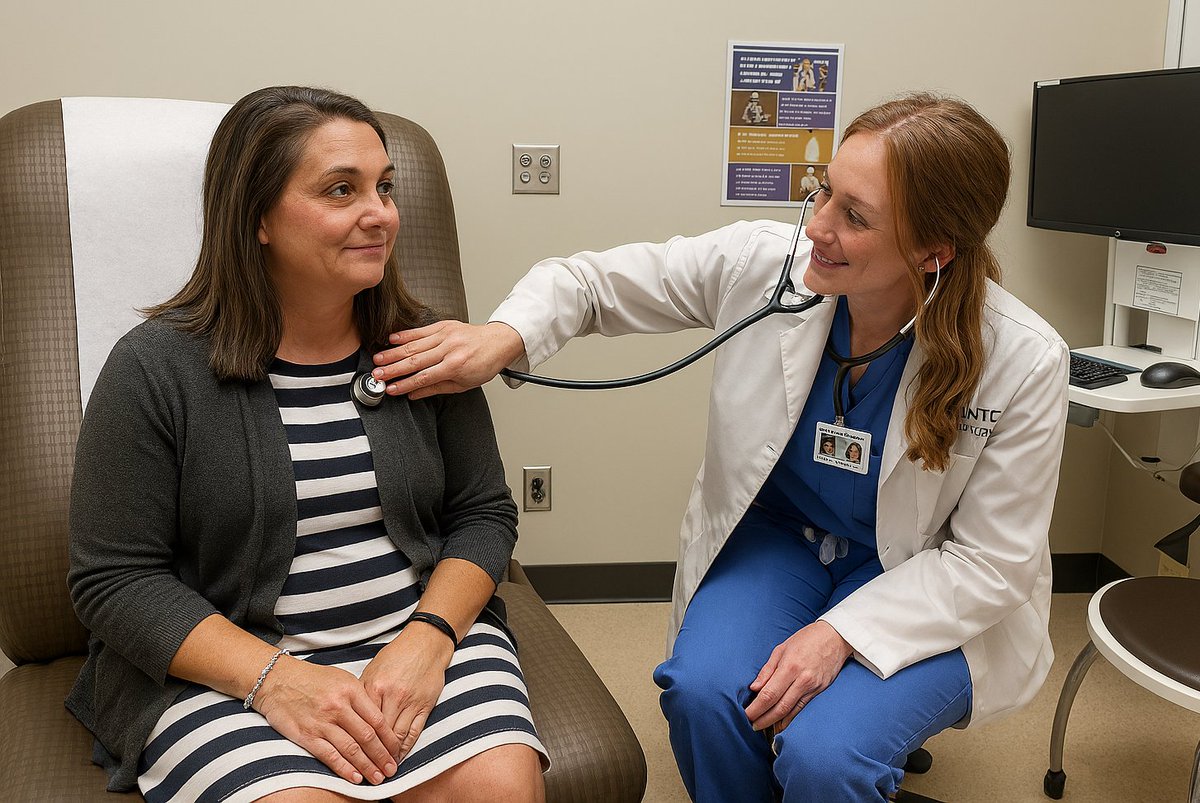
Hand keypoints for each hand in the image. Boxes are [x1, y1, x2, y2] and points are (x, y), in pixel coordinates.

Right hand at [254, 656, 401, 784]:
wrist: (277, 680)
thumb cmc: (312, 679)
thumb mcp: (341, 678)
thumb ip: (360, 697)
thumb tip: (379, 720)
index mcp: (351, 690)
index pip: (377, 719)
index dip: (389, 738)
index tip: (397, 750)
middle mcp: (338, 706)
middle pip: (367, 736)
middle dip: (382, 756)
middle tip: (392, 769)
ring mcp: (322, 722)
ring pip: (351, 749)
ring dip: (367, 766)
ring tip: (378, 778)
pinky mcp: (306, 735)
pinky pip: (329, 756)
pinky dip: (344, 769)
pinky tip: (355, 778)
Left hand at [359, 623, 455, 759]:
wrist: (426, 643)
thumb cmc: (397, 655)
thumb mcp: (373, 670)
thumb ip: (361, 693)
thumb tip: (349, 715)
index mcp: (374, 687)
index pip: (361, 721)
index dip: (355, 740)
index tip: (350, 754)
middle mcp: (392, 696)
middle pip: (378, 733)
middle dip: (371, 753)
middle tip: (366, 768)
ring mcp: (410, 702)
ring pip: (396, 736)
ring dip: (389, 755)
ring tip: (382, 767)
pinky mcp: (425, 705)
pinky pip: (414, 732)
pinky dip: (406, 747)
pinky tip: (400, 756)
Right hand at [371, 320, 524, 399]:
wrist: (498, 342)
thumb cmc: (483, 365)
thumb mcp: (463, 384)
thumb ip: (436, 388)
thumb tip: (413, 395)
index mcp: (455, 366)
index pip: (424, 378)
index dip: (405, 384)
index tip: (390, 390)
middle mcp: (449, 349)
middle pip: (415, 361)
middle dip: (393, 369)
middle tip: (376, 375)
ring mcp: (446, 335)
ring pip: (414, 345)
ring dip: (393, 353)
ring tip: (377, 360)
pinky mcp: (444, 325)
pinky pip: (420, 331)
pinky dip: (405, 335)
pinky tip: (391, 340)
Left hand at [744, 621, 853, 734]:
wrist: (836, 637)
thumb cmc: (806, 639)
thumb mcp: (782, 648)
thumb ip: (767, 670)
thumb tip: (754, 688)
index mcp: (790, 667)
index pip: (769, 694)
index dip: (756, 708)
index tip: (746, 715)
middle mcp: (802, 680)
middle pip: (780, 707)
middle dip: (763, 720)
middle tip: (751, 726)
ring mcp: (813, 687)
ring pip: (791, 711)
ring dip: (775, 723)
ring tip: (762, 728)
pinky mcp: (820, 691)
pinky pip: (802, 709)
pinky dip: (790, 719)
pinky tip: (781, 725)